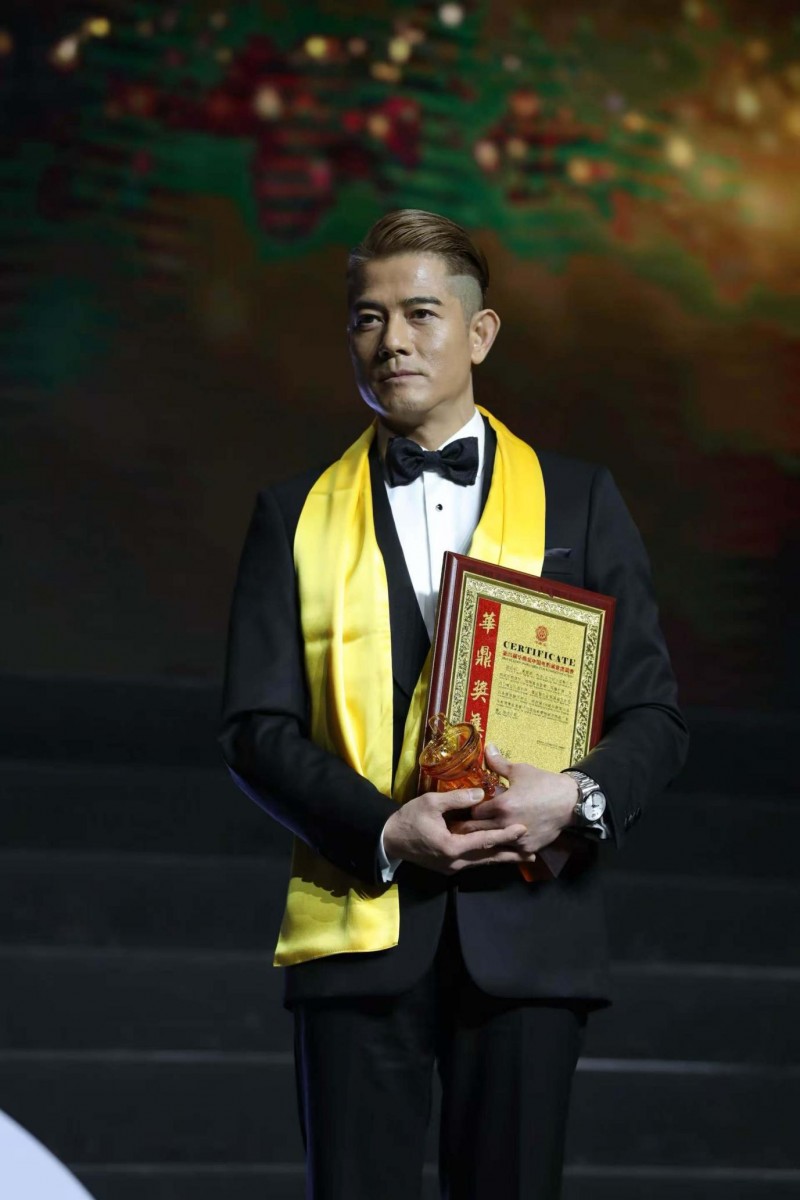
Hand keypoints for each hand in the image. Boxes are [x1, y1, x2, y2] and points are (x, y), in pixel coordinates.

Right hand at [382, 786, 527, 874]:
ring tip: (523, 857)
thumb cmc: (409, 819)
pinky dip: (488, 859)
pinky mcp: (449, 867)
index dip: (505, 835)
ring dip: (502, 859)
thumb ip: (456, 798)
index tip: (522, 830)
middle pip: (488, 858)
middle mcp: (455, 862)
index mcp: (451, 846)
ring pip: (482, 863)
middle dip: (511, 855)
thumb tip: (480, 793)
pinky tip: (499, 856)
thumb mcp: (430, 803)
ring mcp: (452, 867)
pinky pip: (473, 863)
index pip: (484, 841)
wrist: (389, 840)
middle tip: (533, 853)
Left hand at [449, 745, 577, 861]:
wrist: (570, 802)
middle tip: (470, 821)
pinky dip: (505, 844)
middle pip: (476, 831)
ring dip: (486, 836)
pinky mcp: (527, 848)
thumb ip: (499, 763)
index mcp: (502, 805)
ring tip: (485, 830)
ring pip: (491, 842)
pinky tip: (505, 836)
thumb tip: (487, 746)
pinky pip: (509, 849)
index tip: (473, 806)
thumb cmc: (544, 784)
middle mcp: (506, 824)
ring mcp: (517, 839)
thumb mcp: (520, 770)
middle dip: (471, 825)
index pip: (473, 812)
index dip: (472, 809)